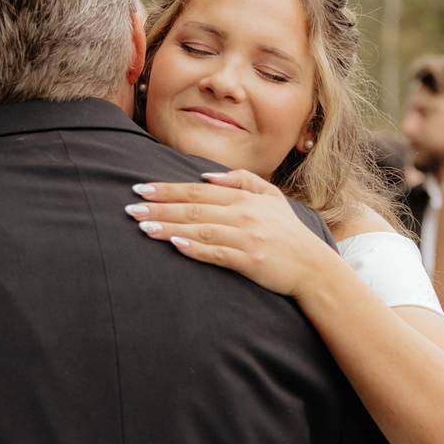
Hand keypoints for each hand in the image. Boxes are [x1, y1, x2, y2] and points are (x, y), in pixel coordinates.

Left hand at [125, 171, 331, 296]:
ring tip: (143, 226)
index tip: (140, 188)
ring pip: (200, 228)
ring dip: (169, 227)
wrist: (313, 267)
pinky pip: (216, 253)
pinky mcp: (249, 260)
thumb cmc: (287, 232)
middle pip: (193, 208)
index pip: (197, 190)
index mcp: (244, 198)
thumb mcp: (271, 197)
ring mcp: (246, 238)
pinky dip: (194, 247)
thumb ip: (241, 181)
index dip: (167, 189)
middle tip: (130, 208)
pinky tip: (174, 244)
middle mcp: (243, 214)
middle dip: (159, 207)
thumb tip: (206, 176)